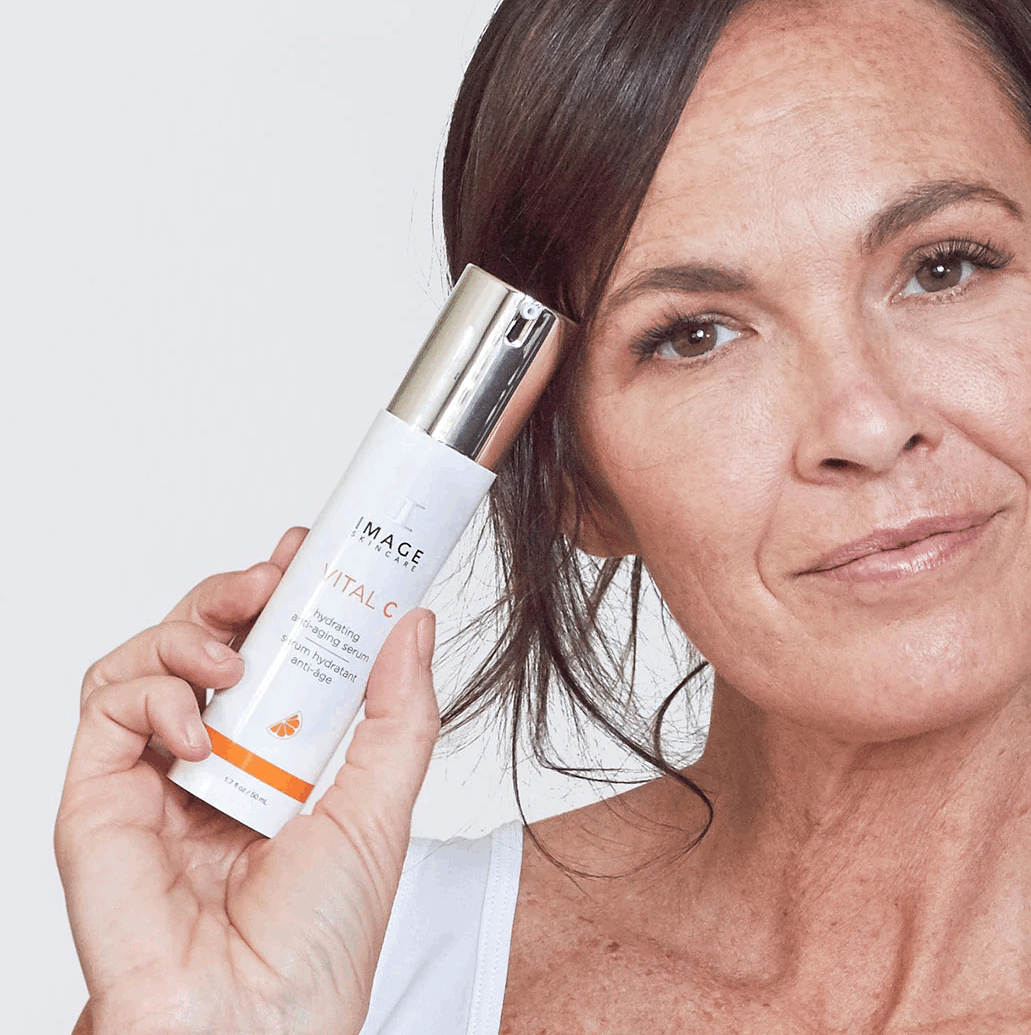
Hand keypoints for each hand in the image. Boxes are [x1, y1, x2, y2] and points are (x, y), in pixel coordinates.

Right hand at [55, 529, 440, 1034]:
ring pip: (147, 662)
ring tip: (234, 657)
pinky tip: (197, 729)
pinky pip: (106, 709)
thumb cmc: (320, 938)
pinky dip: (150, 694)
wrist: (256, 1022)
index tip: (308, 557)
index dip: (283, 599)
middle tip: (270, 580)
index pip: (271, 655)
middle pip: (204, 644)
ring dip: (190, 633)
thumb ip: (399, 712)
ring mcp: (152, 779)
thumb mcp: (381, 805)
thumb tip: (416, 623)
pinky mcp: (98, 801)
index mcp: (277, 758)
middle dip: (233, 596)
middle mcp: (213, 761)